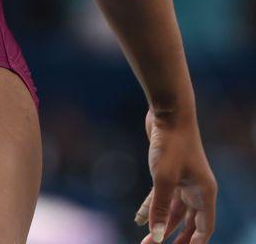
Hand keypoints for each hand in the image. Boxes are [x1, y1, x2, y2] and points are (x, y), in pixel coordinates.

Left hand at [133, 106, 216, 242]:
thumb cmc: (171, 143)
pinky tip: (137, 218)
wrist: (168, 112)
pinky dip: (151, 206)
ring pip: (174, 210)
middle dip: (174, 238)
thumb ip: (161, 208)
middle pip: (189, 223)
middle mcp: (197, 188)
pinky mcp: (169, 171)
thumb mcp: (164, 178)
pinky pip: (162, 196)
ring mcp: (183, 180)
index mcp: (204, 193)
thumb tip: (158, 235)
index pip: (204, 228)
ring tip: (146, 239)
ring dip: (161, 224)